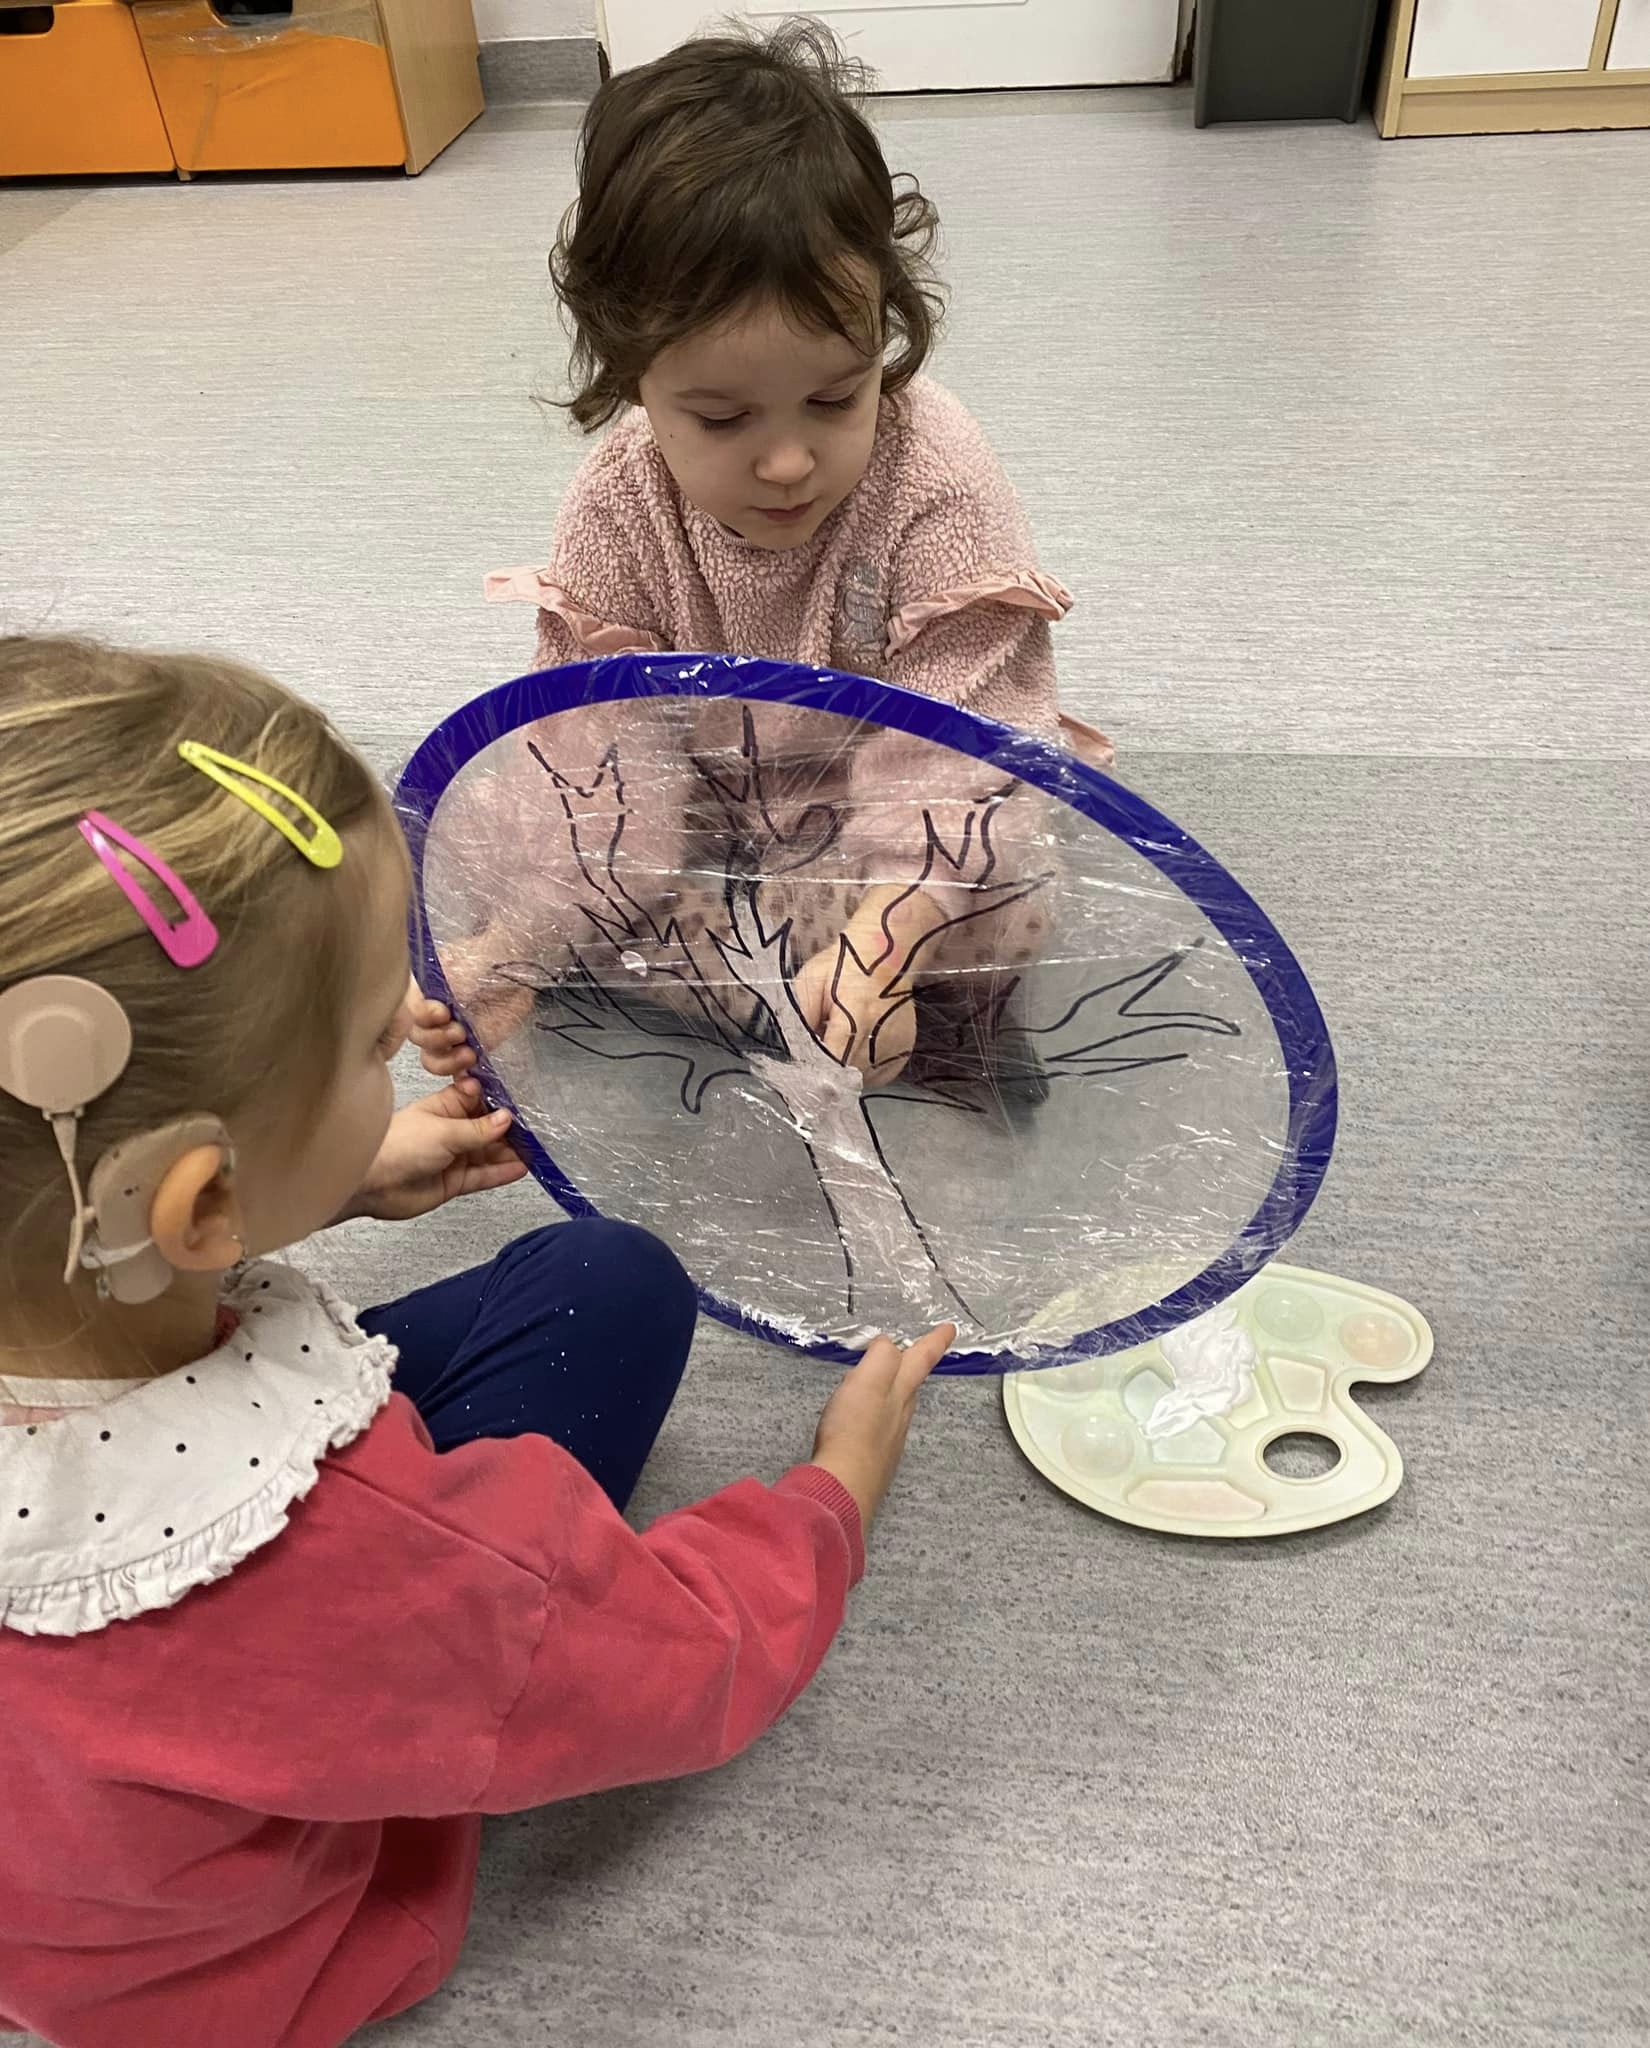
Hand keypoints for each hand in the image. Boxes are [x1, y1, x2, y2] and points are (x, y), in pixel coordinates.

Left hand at [341, 1079, 525, 1222]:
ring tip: (537, 1151)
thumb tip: (507, 1118)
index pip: (480, 1100)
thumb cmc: (399, 1146)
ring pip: (489, 1153)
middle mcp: (451, 1130)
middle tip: (538, 1131)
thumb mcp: (444, 1131)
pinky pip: (484, 1176)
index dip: (501, 1102)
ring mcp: (454, 1157)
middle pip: (488, 1128)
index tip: (525, 1104)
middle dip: (511, 1130)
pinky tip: (522, 1168)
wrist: (371, 1184)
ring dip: (511, 1152)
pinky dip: (502, 1173)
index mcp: (445, 1107)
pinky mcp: (454, 1181)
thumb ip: (479, 1129)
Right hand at [409, 933, 536, 1079]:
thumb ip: (442, 988)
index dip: (424, 1017)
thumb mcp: (458, 966)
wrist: (514, 966)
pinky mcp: (470, 1051)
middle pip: (419, 1040)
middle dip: (437, 1038)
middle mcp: (431, 1018)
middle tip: (459, 1031)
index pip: (410, 1014)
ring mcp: (450, 1037)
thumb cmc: (485, 960)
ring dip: (447, 1061)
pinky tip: (470, 1082)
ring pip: (433, 1060)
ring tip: (469, 1054)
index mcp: (422, 995)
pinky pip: (459, 1072)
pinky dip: (462, 1079)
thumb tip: (434, 1010)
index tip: (443, 1012)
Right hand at [809, 1323, 954, 1533]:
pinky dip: (877, 1413)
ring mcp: (890, 1437)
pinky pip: (880, 1426)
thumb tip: (888, 1344)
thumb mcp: (867, 1379)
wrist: (844, 1484)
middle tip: (916, 1352)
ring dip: (896, 1388)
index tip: (950, 1328)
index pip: (922, 1358)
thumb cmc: (854, 1429)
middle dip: (914, 1365)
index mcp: (901, 1390)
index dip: (936, 1340)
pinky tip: (864, 1418)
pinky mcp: (875, 1456)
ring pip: (898, 1405)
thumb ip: (881, 1356)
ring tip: (886, 1380)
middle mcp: (901, 1413)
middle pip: (911, 1382)